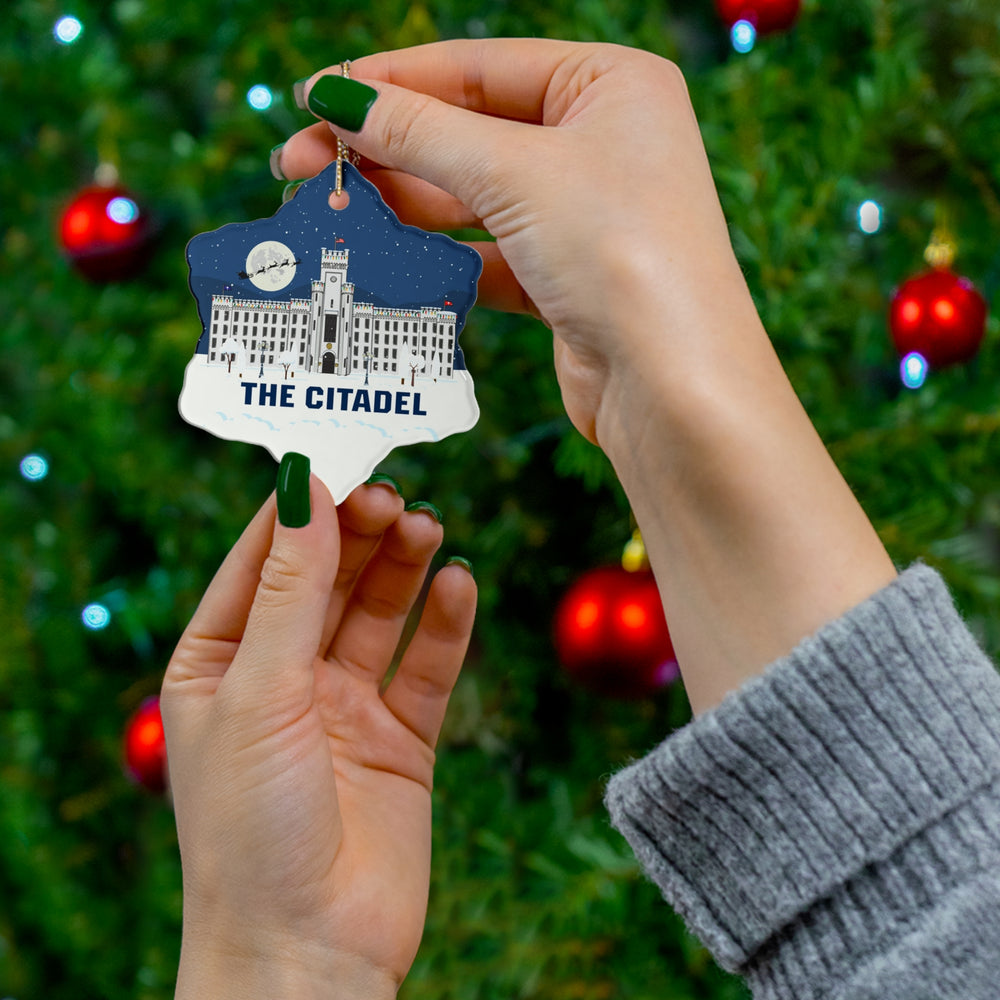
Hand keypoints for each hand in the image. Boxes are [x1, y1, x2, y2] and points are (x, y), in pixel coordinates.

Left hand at [161, 474, 475, 998]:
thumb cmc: (251, 829)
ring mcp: (344, 707)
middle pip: (327, 579)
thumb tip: (304, 488)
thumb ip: (290, 589)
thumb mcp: (259, 691)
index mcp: (220, 663)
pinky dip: (445, 624)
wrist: (308, 952)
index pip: (261, 561)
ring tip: (429, 526)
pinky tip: (459, 584)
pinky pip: (427, 666)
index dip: (299, 508)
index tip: (338, 455)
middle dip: (359, 533)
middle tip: (394, 494)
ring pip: (379, 613)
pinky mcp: (401, 739)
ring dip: (404, 567)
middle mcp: (282, 678)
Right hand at [278, 39, 750, 444]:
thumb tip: (338, 98)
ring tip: (330, 211)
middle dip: (384, 148)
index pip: (477, 67)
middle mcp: (602, 143)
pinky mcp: (566, 279)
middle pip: (468, 132)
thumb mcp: (514, 173)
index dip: (389, 81)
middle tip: (299, 165)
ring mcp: (584, 215)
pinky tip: (383, 260)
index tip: (314, 98)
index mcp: (610, 85)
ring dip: (401, 204)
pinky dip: (437, 259)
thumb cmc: (622, 254)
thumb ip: (421, 132)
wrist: (673, 387)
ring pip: (472, 197)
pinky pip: (486, 255)